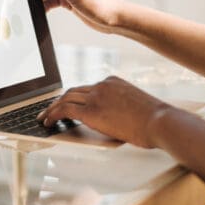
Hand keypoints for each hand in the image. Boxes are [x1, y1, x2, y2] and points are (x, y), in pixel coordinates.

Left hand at [39, 76, 170, 147]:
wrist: (160, 121)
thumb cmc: (155, 120)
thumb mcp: (135, 107)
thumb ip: (120, 108)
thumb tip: (110, 120)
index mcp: (113, 82)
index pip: (88, 88)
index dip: (75, 98)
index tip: (67, 105)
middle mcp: (102, 85)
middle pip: (73, 91)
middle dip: (59, 101)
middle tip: (49, 110)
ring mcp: (96, 96)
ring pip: (66, 98)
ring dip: (52, 109)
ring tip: (44, 119)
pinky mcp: (91, 110)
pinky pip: (65, 110)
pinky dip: (53, 114)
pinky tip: (48, 123)